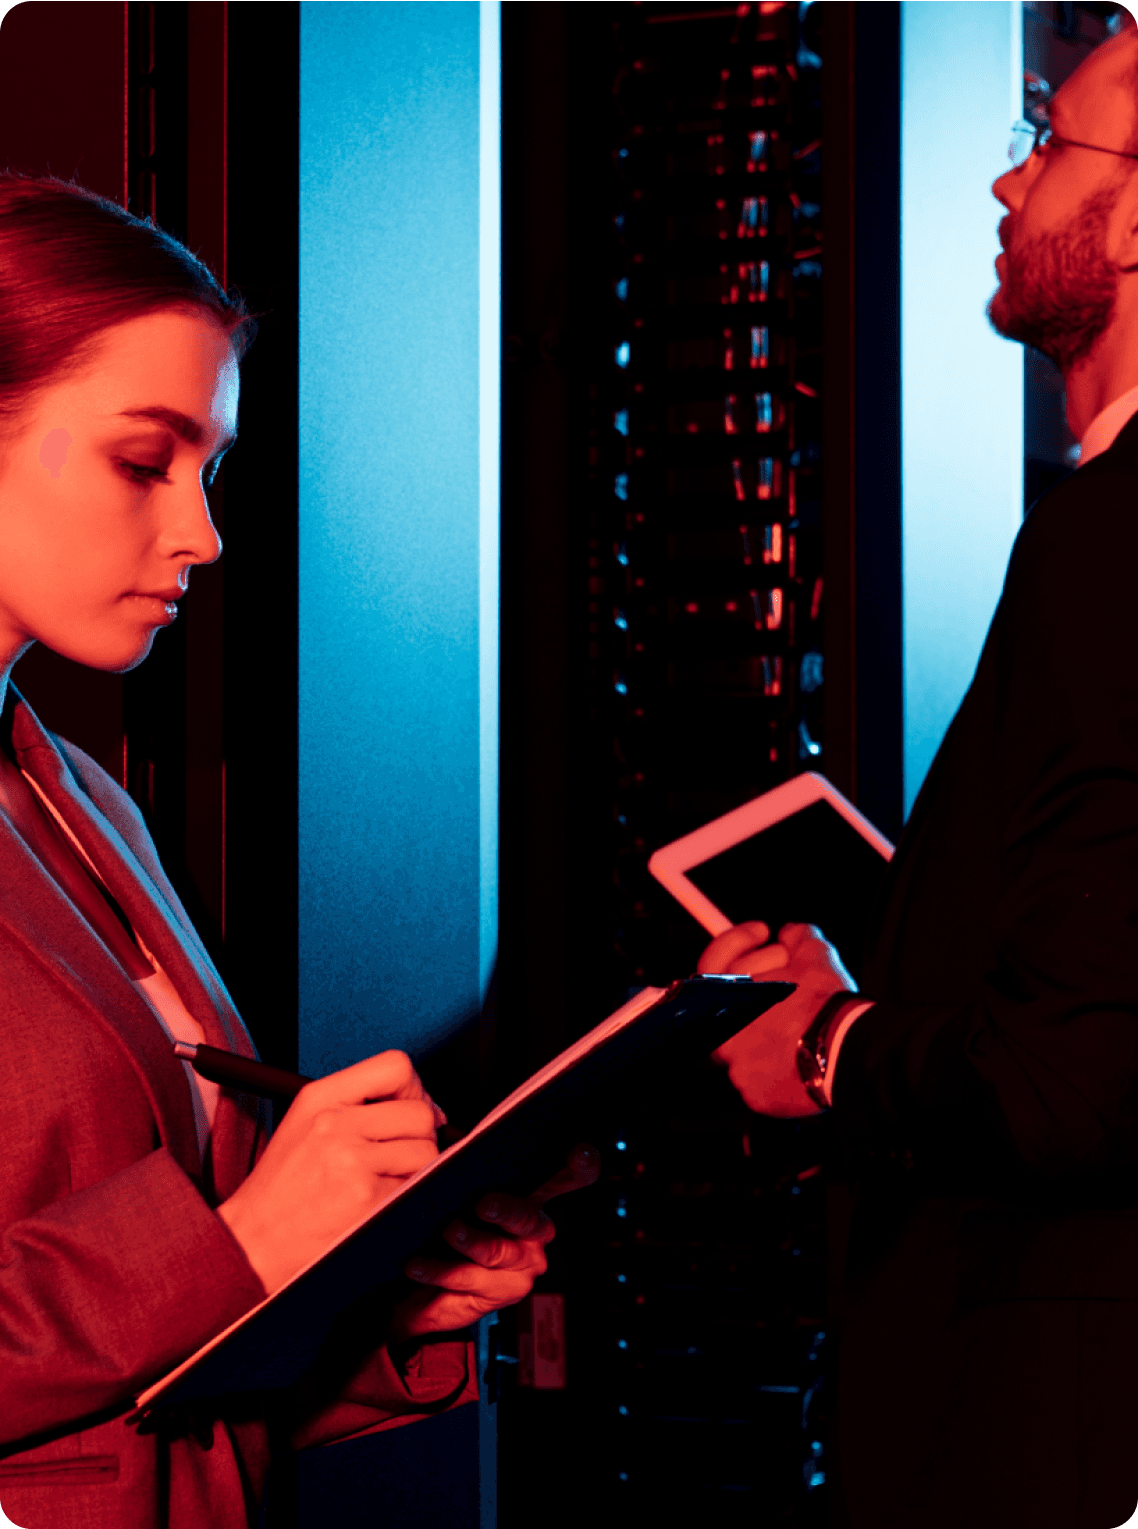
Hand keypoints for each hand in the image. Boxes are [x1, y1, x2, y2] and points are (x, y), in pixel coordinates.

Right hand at [218, 1051, 443, 1294]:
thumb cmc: (281, 1190)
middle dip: (420, 1136)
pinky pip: (418, 1187)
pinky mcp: (367, 1199)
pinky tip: (379, 1204)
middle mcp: (336, 1124)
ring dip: (417, 1169)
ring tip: (384, 1182)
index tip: (410, 1108)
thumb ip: (358, 1103)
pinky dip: (408, 1197)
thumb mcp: (306, 1123)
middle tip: (398, 1156)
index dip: (414, 1088)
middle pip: (420, 1112)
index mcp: (321, 1098)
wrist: (252, 1244)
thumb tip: (426, 1105)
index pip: (396, 1067)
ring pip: (426, 1151)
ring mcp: (352, 1162)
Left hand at [387, 1143, 601, 1340]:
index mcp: (532, 1197)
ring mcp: (520, 1267)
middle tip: (483, 1203)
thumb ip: (461, 1161)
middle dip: (506, 1209)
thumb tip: (445, 1133)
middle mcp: (535, 1233)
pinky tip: (416, 1263)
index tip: (580, 1150)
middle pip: (528, 1217)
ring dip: (467, 1241)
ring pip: (495, 1252)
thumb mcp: (455, 1191)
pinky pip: (467, 1281)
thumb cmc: (446, 1228)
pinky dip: (438, 1269)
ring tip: (445, 1231)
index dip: (580, 1165)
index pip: (568, 1178)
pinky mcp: (500, 1296)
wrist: (423, 1292)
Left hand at [698, 920, 855, 1115]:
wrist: (850, 1052)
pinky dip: (777, 1062)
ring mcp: (738, 1070)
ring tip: (800, 1016)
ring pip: (748, 1043)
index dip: (739, 941)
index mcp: (727, 1000)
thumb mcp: (814, 953)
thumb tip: (790, 933)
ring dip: (769, 1027)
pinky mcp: (756, 1097)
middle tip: (788, 975)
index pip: (715, 962)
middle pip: (733, 1006)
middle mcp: (724, 1038)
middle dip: (759, 987)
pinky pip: (761, 1075)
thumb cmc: (826, 1005)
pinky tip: (802, 1047)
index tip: (763, 934)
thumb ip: (796, 936)